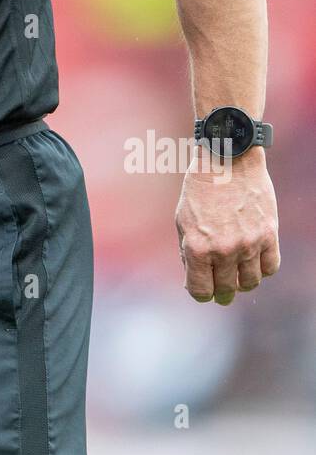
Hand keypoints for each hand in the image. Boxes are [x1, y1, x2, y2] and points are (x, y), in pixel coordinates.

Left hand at [175, 148, 279, 304]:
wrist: (227, 160)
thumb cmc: (200, 189)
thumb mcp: (183, 221)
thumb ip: (188, 253)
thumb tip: (194, 281)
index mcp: (197, 248)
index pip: (201, 291)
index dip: (200, 293)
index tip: (203, 290)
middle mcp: (223, 250)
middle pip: (226, 290)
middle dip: (222, 294)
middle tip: (223, 292)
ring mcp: (248, 243)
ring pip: (250, 282)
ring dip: (243, 283)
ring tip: (238, 276)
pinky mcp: (269, 234)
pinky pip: (271, 267)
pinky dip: (263, 269)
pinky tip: (254, 262)